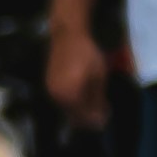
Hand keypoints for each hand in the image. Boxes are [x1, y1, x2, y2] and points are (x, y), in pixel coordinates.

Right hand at [47, 16, 122, 130]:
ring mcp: (51, 92)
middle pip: (73, 118)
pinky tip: (82, 94)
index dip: (97, 120)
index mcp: (71, 97)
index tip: (107, 115)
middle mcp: (57, 98)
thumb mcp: (98, 77)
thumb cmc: (87, 54)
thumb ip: (97, 99)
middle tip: (102, 109)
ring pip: (67, 110)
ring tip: (94, 101)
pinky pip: (62, 101)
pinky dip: (72, 102)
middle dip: (88, 117)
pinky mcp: (49, 85)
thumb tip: (100, 117)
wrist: (67, 36)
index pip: (84, 118)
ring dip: (80, 110)